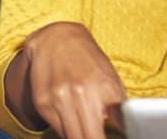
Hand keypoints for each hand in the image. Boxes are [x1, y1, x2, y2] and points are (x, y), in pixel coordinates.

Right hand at [7, 22, 125, 138]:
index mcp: (106, 86)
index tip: (122, 134)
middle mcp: (82, 93)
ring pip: (72, 138)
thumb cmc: (89, 60)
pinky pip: (58, 129)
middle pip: (91, 137)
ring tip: (88, 131)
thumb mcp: (110, 78)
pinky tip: (73, 122)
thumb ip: (116, 104)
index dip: (121, 132)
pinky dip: (67, 131)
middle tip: (99, 136)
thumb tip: (123, 128)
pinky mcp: (42, 103)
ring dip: (81, 137)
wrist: (57, 39)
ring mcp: (60, 99)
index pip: (120, 121)